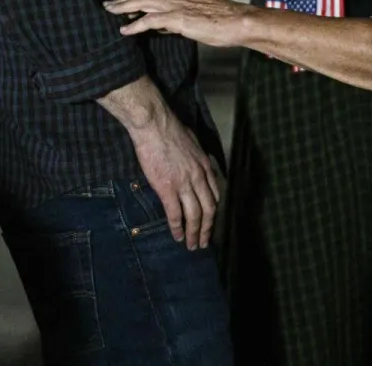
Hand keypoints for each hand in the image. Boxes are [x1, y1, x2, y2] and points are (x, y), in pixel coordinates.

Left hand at [106, 0, 257, 48]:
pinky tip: (125, 31)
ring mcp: (177, 4)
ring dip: (123, 8)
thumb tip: (162, 24)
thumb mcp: (199, 13)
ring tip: (110, 13)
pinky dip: (135, 26)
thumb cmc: (224, 20)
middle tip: (109, 5)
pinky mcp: (177, 17)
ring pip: (142, 2)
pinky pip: (149, 20)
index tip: (125, 3)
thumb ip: (179, 15)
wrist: (239, 22)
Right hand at [128, 108, 221, 250]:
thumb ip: (197, 156)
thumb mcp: (193, 142)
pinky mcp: (168, 188)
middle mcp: (199, 177)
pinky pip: (175, 213)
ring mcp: (184, 184)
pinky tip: (177, 236)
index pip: (215, 194)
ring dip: (194, 233)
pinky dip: (177, 227)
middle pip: (209, 209)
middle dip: (207, 228)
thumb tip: (196, 162)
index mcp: (205, 166)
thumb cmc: (171, 130)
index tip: (211, 222)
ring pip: (195, 215)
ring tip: (191, 245)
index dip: (214, 211)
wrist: (155, 126)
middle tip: (204, 242)